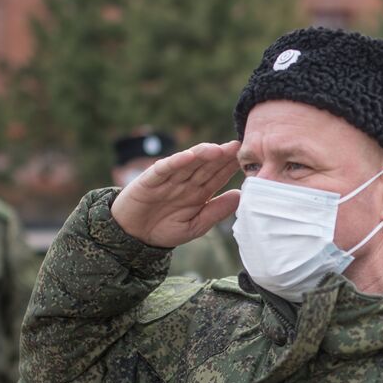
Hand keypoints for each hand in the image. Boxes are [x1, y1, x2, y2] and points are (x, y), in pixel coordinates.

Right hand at [111, 141, 241, 247]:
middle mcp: (186, 182)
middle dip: (222, 156)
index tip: (249, 158)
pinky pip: (164, 169)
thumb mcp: (195, 226)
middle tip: (239, 145)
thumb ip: (216, 212)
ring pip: (188, 163)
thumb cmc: (164, 230)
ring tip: (218, 149)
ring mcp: (169, 179)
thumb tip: (240, 196)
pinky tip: (188, 156)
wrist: (133, 236)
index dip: (231, 167)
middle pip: (206, 166)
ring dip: (202, 154)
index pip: (218, 176)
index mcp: (198, 192)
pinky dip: (176, 162)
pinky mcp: (150, 180)